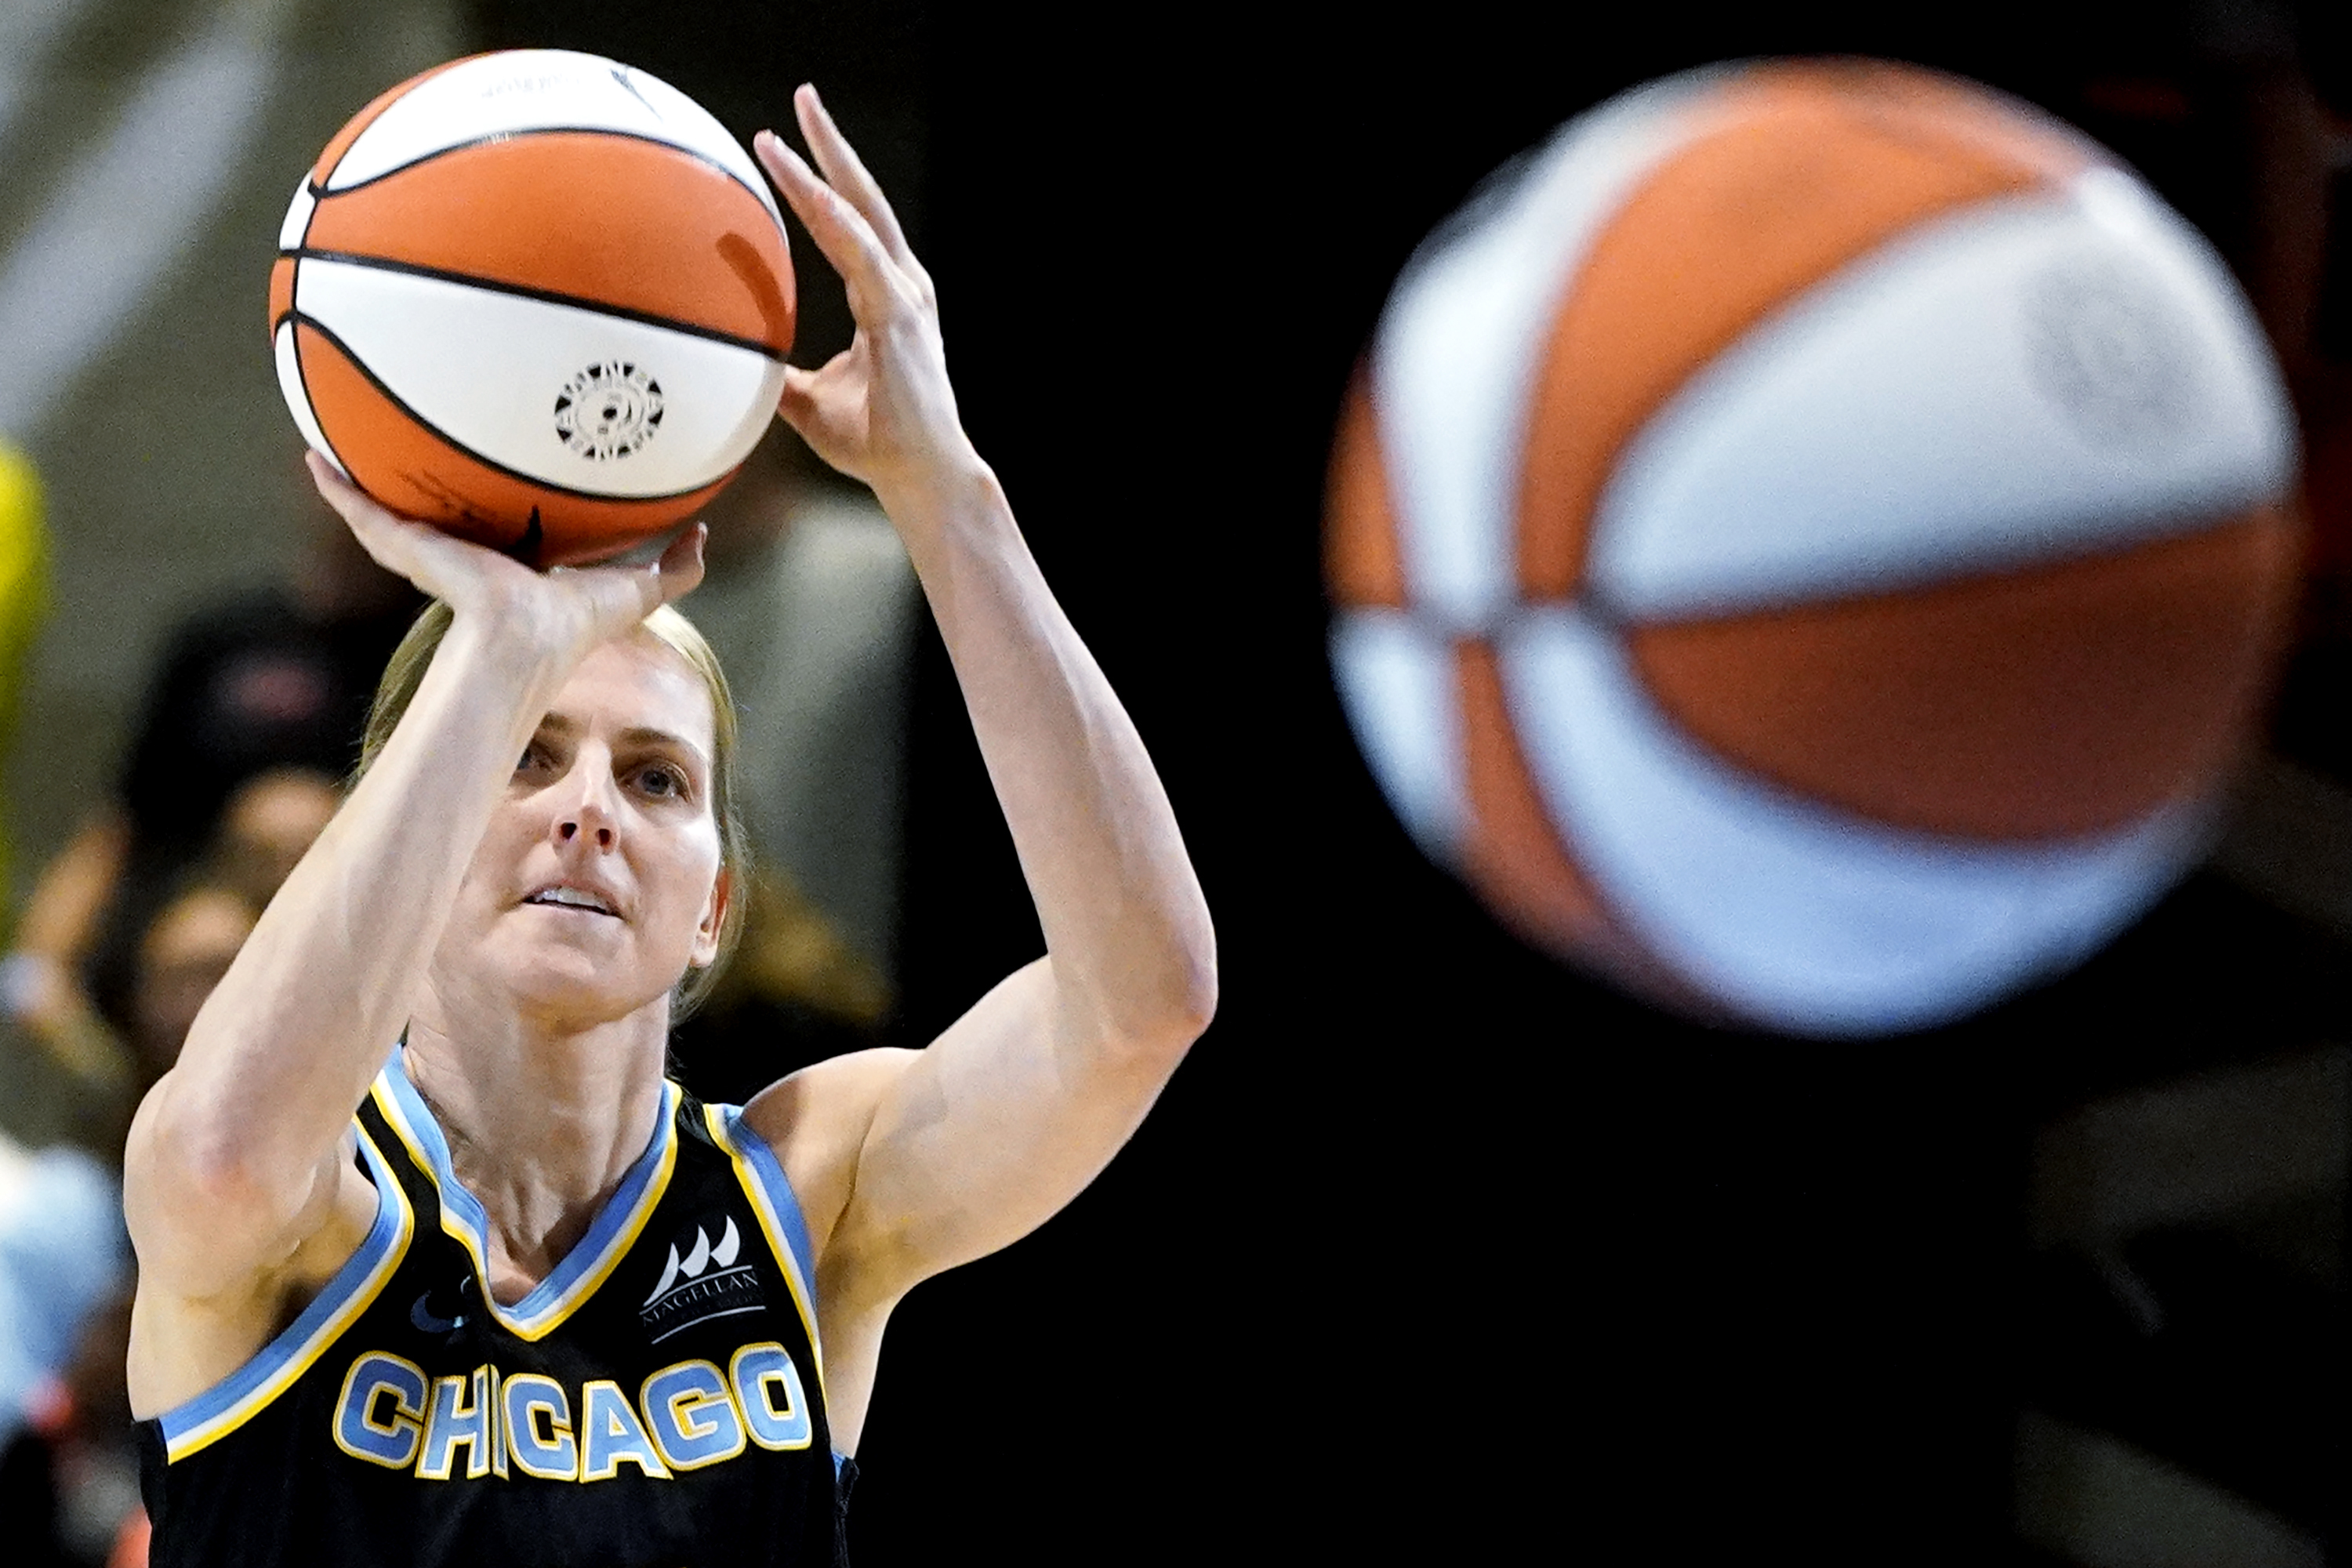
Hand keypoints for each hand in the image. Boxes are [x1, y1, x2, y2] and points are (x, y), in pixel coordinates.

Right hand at [303, 452, 704, 667]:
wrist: (527, 638)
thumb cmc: (576, 623)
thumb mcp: (636, 589)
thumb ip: (673, 567)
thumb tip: (703, 536)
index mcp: (512, 562)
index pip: (501, 524)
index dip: (499, 496)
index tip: (498, 464)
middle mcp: (465, 554)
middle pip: (440, 510)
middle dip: (423, 477)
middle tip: (410, 435)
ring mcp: (430, 552)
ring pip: (390, 509)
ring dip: (365, 476)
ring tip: (338, 433)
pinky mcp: (407, 547)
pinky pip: (362, 512)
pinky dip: (337, 487)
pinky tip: (314, 455)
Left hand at [756, 86, 978, 511]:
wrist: (918, 475)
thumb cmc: (875, 443)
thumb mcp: (810, 402)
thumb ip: (777, 377)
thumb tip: (731, 370)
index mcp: (885, 296)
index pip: (845, 224)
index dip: (815, 183)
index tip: (779, 146)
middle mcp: (901, 285)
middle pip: (862, 198)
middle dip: (830, 146)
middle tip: (801, 98)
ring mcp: (905, 296)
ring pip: (859, 215)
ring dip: (820, 168)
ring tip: (781, 132)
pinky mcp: (902, 315)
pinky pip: (862, 256)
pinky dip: (834, 220)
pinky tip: (806, 189)